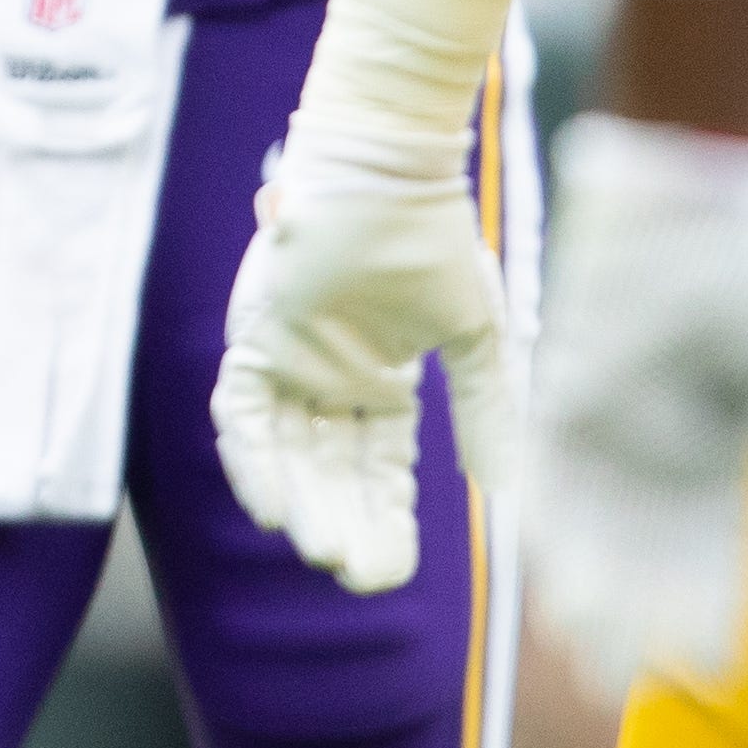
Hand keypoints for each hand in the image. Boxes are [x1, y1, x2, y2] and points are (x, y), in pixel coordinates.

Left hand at [218, 149, 512, 595]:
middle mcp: (327, 379)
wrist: (392, 172)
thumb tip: (508, 491)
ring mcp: (288, 359)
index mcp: (378, 382)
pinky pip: (240, 410)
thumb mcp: (473, 338)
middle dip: (345, 525)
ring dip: (301, 503)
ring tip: (323, 551)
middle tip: (361, 576)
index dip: (386, 519)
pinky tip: (270, 507)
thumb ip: (485, 411)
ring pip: (286, 452)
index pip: (378, 470)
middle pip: (330, 474)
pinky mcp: (256, 333)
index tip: (396, 571)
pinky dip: (252, 459)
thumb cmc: (434, 241)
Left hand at [521, 115, 747, 695]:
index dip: (713, 619)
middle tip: (620, 677)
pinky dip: (541, 519)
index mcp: (726, 481)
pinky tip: (537, 560)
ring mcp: (604, 441)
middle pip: (645, 574)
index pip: (718, 572)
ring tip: (576, 637)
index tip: (712, 666)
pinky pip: (542, 476)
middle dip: (634, 628)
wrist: (694, 199)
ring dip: (581, 592)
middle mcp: (660, 476)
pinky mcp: (554, 400)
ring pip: (589, 541)